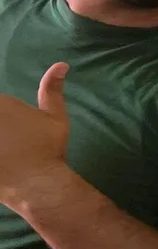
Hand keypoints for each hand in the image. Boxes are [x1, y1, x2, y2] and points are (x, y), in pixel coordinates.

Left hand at [0, 63, 70, 206]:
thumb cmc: (48, 148)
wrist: (36, 183)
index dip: (5, 114)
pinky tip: (2, 159)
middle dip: (2, 128)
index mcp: (0, 103)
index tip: (14, 128)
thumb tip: (61, 64)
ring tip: (5, 149)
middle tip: (8, 140)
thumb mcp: (55, 116)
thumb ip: (53, 89)